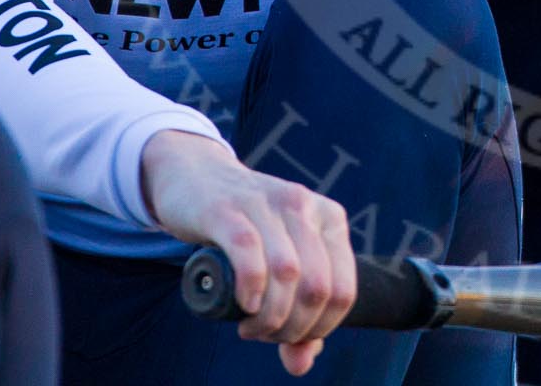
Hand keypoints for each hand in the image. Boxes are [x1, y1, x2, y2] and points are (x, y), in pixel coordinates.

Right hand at [141, 130, 355, 376]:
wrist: (196, 176)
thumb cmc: (245, 227)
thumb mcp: (280, 261)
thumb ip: (298, 311)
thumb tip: (301, 364)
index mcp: (329, 218)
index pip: (344, 290)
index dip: (320, 328)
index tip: (290, 338)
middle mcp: (304, 206)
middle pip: (317, 287)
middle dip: (293, 327)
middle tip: (264, 334)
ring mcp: (266, 204)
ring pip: (287, 273)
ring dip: (270, 316)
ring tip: (249, 326)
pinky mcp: (227, 209)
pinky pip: (249, 252)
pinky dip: (251, 288)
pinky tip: (243, 305)